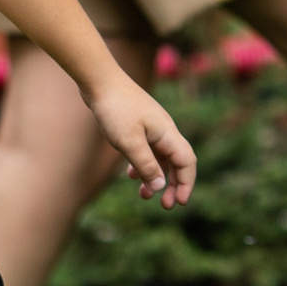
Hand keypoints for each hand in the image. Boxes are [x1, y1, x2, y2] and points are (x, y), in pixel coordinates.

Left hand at [84, 73, 195, 209]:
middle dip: (173, 185)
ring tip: (143, 196)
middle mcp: (164, 130)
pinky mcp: (137, 123)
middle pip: (177, 162)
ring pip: (160, 157)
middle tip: (164, 206)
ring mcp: (151, 126)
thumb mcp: (129, 143)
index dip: (186, 184)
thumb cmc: (115, 109)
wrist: (98, 79)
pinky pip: (147, 149)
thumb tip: (160, 188)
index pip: (187, 163)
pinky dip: (142, 164)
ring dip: (155, 177)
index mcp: (168, 133)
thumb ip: (146, 166)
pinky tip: (130, 175)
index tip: (179, 204)